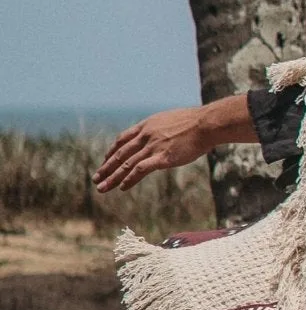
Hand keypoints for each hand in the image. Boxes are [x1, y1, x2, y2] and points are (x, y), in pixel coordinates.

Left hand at [94, 94, 253, 191]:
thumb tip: (164, 134)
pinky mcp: (162, 157)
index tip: (105, 161)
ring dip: (113, 177)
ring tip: (102, 188)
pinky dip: (130, 179)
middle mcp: (146, 136)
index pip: (123, 139)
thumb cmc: (196, 122)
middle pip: (120, 153)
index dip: (112, 151)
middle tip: (96, 178)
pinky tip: (122, 187)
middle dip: (106, 168)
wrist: (206, 124)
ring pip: (126, 164)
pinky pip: (140, 169)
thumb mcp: (173, 120)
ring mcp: (153, 146)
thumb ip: (163, 129)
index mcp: (147, 126)